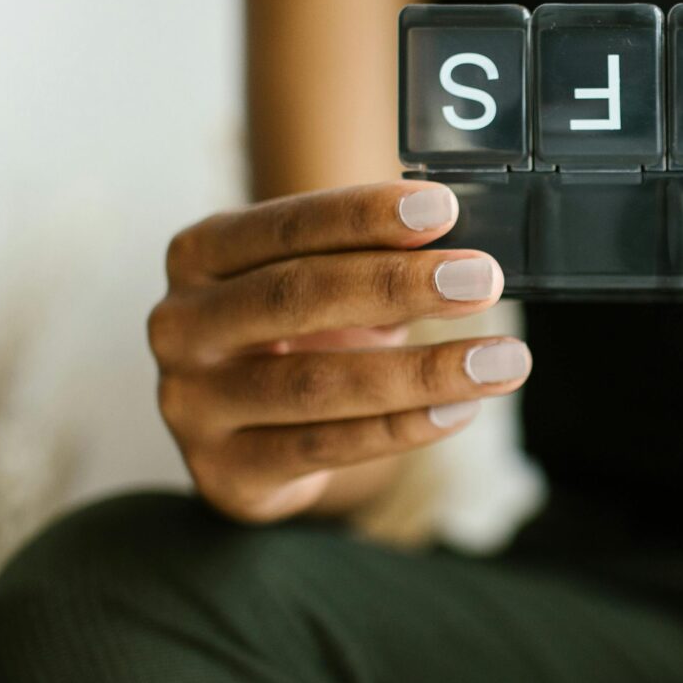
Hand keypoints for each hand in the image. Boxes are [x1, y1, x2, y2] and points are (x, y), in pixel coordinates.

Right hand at [146, 181, 526, 522]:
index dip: (361, 215)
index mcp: (198, 255)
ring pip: (315, 384)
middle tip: (484, 280)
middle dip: (397, 285)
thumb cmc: (295, 340)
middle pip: (295, 297)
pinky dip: (400, 428)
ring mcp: (192, 403)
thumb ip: (370, 265)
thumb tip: (464, 256)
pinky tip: (460, 409)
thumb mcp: (319, 288)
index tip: (442, 210)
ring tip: (502, 359)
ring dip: (421, 371)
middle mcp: (180, 325)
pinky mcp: (224, 472)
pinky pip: (323, 448)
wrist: (243, 440)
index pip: (281, 226)